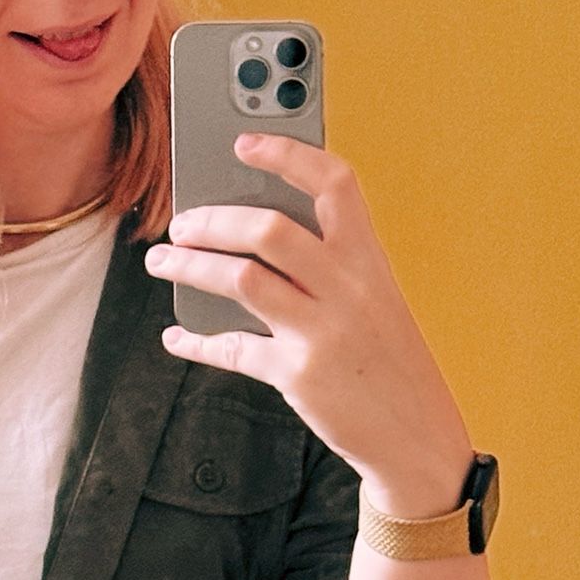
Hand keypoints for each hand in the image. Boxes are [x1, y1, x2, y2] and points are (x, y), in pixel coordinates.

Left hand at [145, 133, 473, 512]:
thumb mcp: (376, 300)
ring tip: (162, 261)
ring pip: (241, 279)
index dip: (288, 155)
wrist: (417, 437)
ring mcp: (323, 331)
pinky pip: (232, 348)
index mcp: (370, 260)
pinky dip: (195, 339)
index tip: (244, 141)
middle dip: (213, 218)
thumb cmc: (388, 361)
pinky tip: (177, 334)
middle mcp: (348, 288)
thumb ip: (330, 265)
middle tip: (181, 222)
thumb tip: (252, 230)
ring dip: (189, 265)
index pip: (335, 184)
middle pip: (270, 228)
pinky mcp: (298, 375)